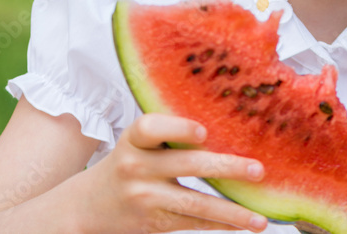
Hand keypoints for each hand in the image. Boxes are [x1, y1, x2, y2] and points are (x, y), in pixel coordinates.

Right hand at [73, 113, 268, 232]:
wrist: (87, 205)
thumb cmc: (128, 162)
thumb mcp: (138, 142)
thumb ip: (171, 131)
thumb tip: (232, 123)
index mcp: (134, 140)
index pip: (150, 127)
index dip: (178, 128)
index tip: (204, 131)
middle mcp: (137, 167)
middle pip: (187, 165)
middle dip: (226, 168)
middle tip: (258, 170)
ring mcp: (145, 197)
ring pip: (195, 204)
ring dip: (232, 212)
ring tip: (259, 220)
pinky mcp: (153, 222)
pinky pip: (192, 223)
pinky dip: (220, 224)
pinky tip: (242, 224)